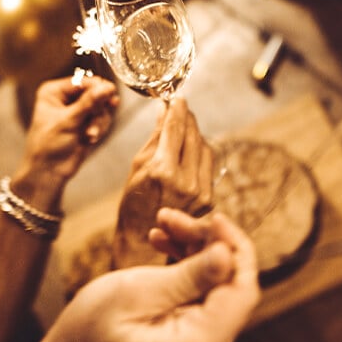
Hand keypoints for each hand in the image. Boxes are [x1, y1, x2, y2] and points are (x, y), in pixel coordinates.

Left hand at [11, 76, 118, 208]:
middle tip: (94, 123)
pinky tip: (90, 139)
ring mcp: (78, 111)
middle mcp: (66, 99)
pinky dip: (99, 129)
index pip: (82, 82)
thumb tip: (107, 87)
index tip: (109, 95)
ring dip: (98, 123)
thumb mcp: (68, 121)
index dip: (97, 89)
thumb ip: (89, 103)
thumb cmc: (48, 146)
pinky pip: (102, 119)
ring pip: (101, 108)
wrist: (48, 172)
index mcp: (54, 92)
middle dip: (97, 111)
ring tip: (89, 135)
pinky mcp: (86, 124)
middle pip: (95, 93)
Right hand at [18, 210, 258, 341]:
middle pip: (230, 292)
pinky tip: (166, 250)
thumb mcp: (131, 293)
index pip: (242, 293)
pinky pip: (205, 309)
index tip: (214, 217)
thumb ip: (188, 276)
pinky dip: (190, 278)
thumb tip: (229, 252)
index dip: (235, 248)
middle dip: (207, 246)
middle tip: (170, 217)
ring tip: (162, 227)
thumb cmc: (84, 338)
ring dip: (196, 257)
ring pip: (218, 296)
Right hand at [112, 98, 214, 267]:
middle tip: (181, 109)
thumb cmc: (133, 205)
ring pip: (205, 148)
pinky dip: (200, 153)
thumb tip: (164, 112)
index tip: (177, 97)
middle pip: (194, 134)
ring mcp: (201, 191)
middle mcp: (185, 180)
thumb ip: (154, 139)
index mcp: (162, 170)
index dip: (178, 108)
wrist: (144, 244)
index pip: (175, 127)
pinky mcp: (209, 198)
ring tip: (184, 129)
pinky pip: (208, 165)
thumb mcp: (136, 168)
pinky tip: (190, 151)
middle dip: (188, 118)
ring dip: (196, 134)